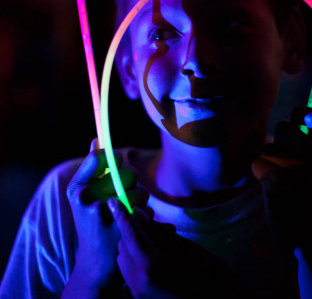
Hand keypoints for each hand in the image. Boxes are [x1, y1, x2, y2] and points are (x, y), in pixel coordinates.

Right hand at [62, 141, 147, 297]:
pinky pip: (146, 208)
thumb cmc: (90, 222)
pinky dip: (144, 213)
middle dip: (132, 177)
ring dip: (141, 196)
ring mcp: (106, 214)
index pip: (100, 157)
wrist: (96, 261)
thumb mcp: (82, 195)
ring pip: (140, 190)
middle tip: (127, 185)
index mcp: (76, 189)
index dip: (114, 157)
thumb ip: (91, 168)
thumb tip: (96, 139)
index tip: (117, 162)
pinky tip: (136, 220)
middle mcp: (88, 200)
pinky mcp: (124, 227)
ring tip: (132, 205)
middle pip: (126, 172)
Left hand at [108, 198, 253, 298]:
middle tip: (154, 222)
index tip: (114, 199)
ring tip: (159, 239)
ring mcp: (138, 294)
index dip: (121, 214)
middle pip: (123, 247)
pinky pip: (130, 273)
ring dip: (134, 245)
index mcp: (149, 267)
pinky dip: (137, 258)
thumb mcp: (186, 248)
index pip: (130, 233)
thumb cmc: (211, 277)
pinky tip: (157, 254)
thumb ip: (158, 232)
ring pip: (125, 260)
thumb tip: (139, 214)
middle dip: (132, 230)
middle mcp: (137, 282)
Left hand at [252, 107, 311, 297]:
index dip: (303, 113)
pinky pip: (258, 164)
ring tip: (286, 180)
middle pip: (283, 128)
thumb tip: (301, 112)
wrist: (307, 236)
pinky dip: (261, 175)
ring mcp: (297, 169)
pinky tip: (274, 191)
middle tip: (290, 163)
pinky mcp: (275, 182)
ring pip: (268, 147)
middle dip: (280, 141)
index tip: (301, 118)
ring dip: (271, 160)